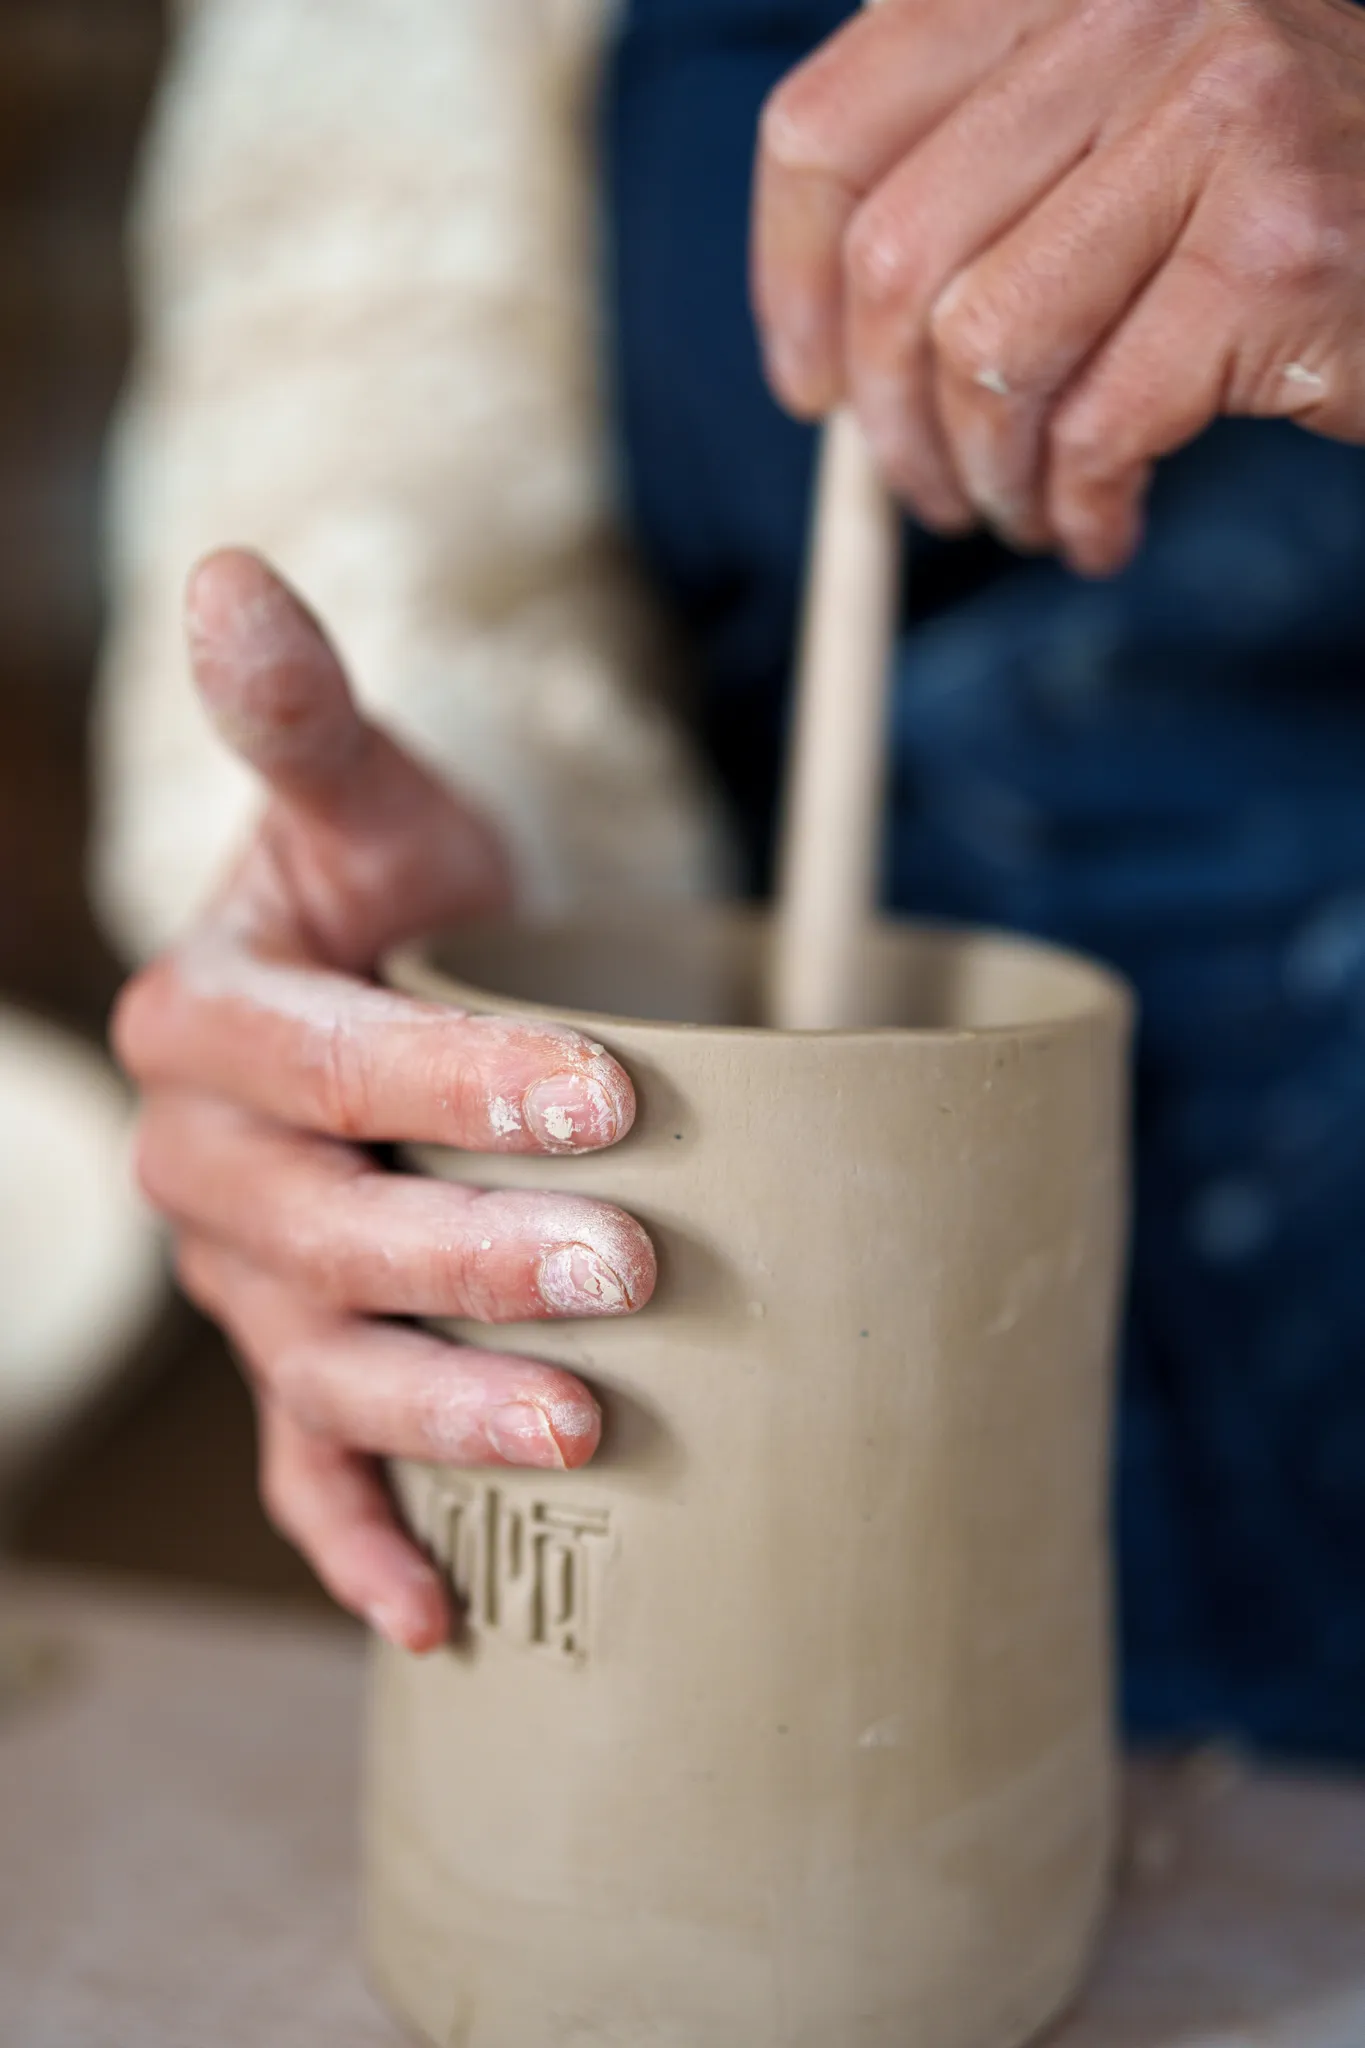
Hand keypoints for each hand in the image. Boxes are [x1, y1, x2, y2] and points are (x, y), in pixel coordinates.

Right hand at [113, 551, 654, 1652]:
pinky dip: (359, 1547)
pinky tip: (441, 1618)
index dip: (447, 1079)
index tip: (608, 1093)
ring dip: (437, 1415)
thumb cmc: (401, 890)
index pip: (321, 1058)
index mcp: (208, 1021)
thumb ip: (304, 719)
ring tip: (580, 1435)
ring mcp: (247, 1284)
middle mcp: (207, 1168)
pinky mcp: (297, 1365)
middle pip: (316, 1232)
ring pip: (317, 1365)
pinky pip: (303, 1471)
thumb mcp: (366, 799)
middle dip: (466, 1258)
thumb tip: (229, 569)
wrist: (398, 991)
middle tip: (628, 1270)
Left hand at [753, 0, 1364, 572]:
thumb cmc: (1292, 171)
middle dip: (889, 419)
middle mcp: (1126, 3)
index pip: (830, 127)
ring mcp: (1216, 111)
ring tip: (1025, 510)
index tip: (809, 386)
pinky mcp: (1278, 244)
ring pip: (988, 348)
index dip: (788, 282)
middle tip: (925, 491)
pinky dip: (1081, 506)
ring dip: (988, 473)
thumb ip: (989, 164)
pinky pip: (1102, 421)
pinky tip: (1101, 524)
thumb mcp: (1120, 111)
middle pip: (896, 257)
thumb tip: (839, 343)